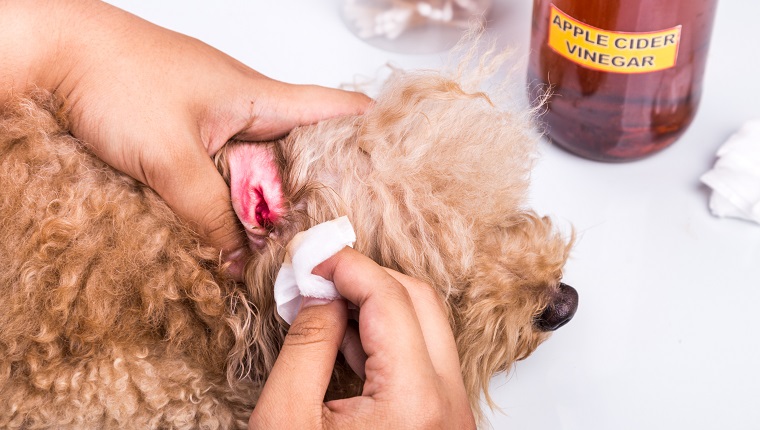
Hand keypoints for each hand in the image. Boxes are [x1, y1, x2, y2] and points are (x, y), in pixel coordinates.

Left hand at [0, 0, 369, 277]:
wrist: (53, 54)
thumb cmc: (113, 78)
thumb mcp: (169, 160)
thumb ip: (209, 216)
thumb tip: (239, 262)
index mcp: (259, 97)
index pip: (337, 109)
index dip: (373, 134)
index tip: (397, 170)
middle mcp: (246, 106)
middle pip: (304, 149)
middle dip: (323, 188)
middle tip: (339, 232)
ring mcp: (218, 119)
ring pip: (263, 165)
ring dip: (273, 200)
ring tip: (290, 240)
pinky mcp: (191, 132)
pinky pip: (228, 170)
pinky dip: (236, 198)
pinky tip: (236, 226)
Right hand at [250, 248, 475, 429]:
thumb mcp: (286, 421)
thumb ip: (308, 345)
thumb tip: (324, 294)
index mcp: (413, 402)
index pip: (390, 297)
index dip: (347, 266)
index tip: (313, 258)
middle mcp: (447, 404)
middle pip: (421, 302)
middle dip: (369, 278)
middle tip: (320, 279)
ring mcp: (452, 414)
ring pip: (428, 326)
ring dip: (380, 305)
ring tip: (326, 310)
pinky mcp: (442, 421)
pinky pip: (424, 357)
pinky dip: (389, 336)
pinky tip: (348, 341)